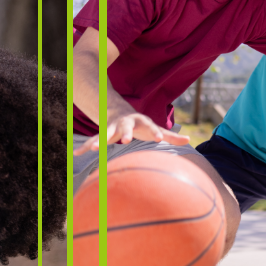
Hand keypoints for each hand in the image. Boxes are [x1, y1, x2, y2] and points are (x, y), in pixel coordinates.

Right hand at [73, 107, 189, 155]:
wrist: (118, 113)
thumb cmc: (141, 125)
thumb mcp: (154, 127)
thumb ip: (170, 135)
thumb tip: (188, 140)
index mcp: (140, 122)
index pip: (150, 126)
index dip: (155, 132)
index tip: (159, 138)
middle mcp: (124, 123)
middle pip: (124, 127)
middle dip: (124, 133)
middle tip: (125, 140)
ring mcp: (111, 128)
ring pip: (104, 133)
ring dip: (99, 140)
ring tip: (94, 148)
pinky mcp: (101, 134)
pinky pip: (92, 141)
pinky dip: (84, 147)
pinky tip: (76, 153)